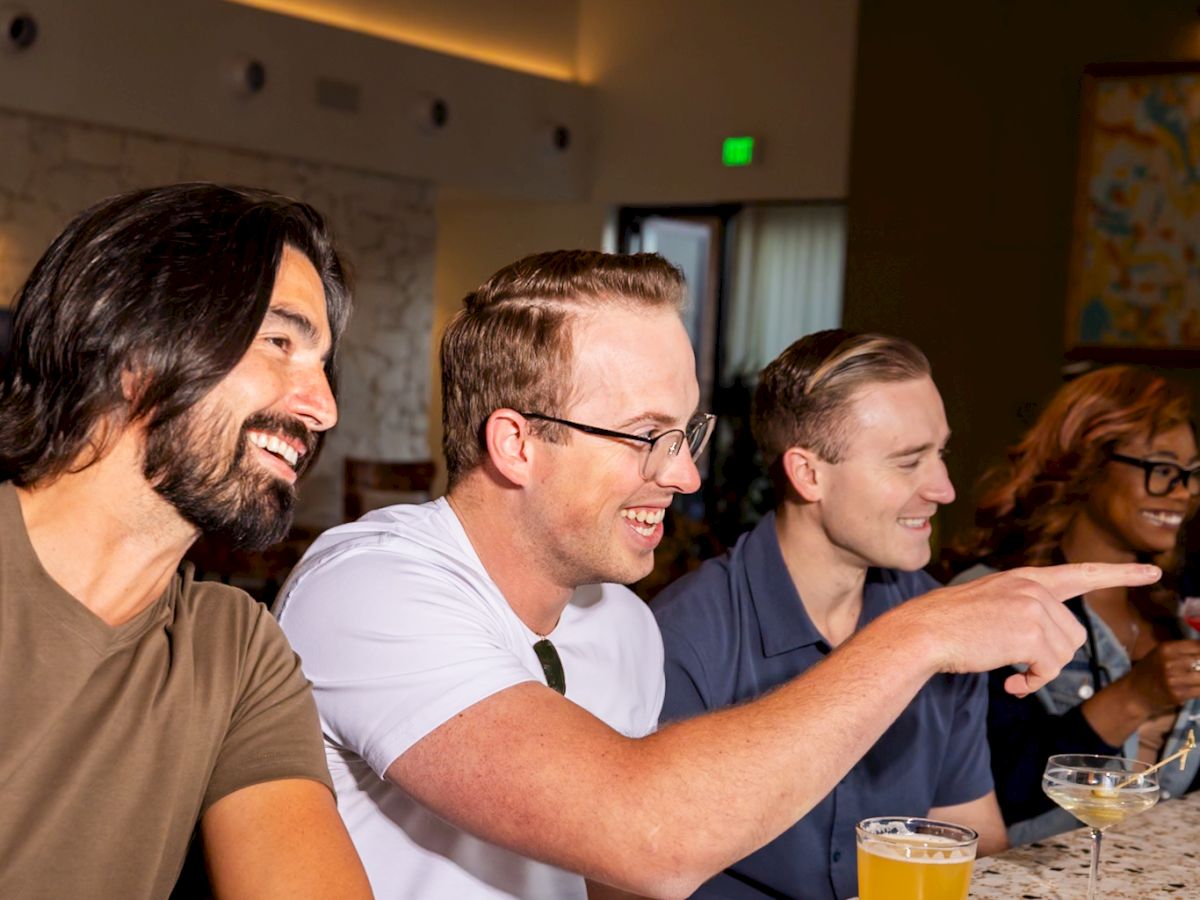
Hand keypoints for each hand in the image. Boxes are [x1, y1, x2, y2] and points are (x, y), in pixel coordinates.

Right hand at [897, 563, 1160, 696]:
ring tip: (1010, 671)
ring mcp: (1033, 607)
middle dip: (1050, 657)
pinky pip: (1049, 670)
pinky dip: (1031, 684)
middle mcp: (1033, 588)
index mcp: (1024, 579)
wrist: (924, 631)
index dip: (1117, 575)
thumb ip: (1023, 611)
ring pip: (1064, 654)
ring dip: (1039, 671)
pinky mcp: (1030, 632)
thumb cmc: (948, 626)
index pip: (1079, 574)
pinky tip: (1009, 683)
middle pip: (1073, 634)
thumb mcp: (991, 604)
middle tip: (1018, 666)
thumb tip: (1047, 652)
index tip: (1151, 574)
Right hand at [1124, 639, 1199, 712]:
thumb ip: (1181, 651)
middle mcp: (1169, 662)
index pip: (1197, 645)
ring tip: (1197, 678)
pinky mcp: (1178, 695)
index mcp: (1165, 648)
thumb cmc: (1148, 672)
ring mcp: (1173, 679)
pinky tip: (1197, 687)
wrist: (1133, 694)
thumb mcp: (1159, 655)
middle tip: (1199, 669)